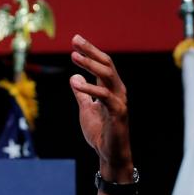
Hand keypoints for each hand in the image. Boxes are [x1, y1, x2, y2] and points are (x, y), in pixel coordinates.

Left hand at [69, 34, 132, 181]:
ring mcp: (119, 101)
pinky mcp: (118, 113)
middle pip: (106, 64)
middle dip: (90, 51)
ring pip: (107, 76)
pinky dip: (90, 89)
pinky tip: (76, 84)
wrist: (109, 154)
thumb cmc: (100, 131)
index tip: (75, 40)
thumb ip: (82, 94)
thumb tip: (74, 78)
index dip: (90, 51)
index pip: (101, 64)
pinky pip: (105, 96)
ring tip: (74, 56)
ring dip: (90, 65)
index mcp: (111, 88)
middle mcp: (118, 91)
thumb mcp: (86, 109)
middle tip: (75, 40)